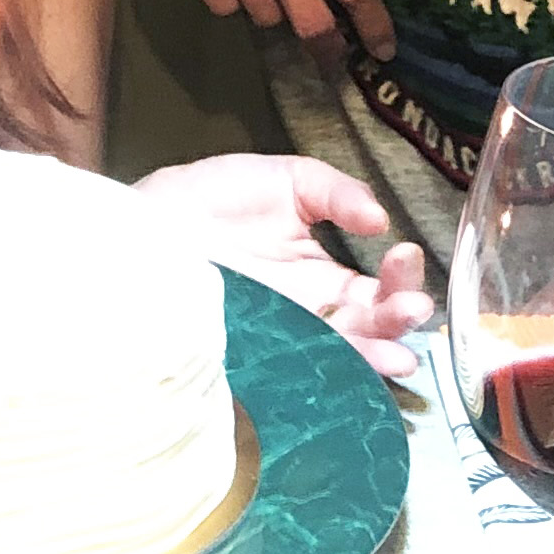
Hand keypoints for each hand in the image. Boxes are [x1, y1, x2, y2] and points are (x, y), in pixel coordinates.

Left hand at [132, 152, 433, 379]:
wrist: (142, 225)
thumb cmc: (205, 199)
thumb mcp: (281, 179)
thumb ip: (335, 191)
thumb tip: (380, 217)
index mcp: (320, 275)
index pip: (377, 289)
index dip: (400, 277)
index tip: (403, 252)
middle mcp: (310, 315)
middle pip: (371, 330)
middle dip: (400, 321)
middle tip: (411, 306)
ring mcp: (283, 338)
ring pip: (345, 358)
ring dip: (379, 355)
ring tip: (400, 352)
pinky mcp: (255, 354)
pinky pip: (300, 374)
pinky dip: (332, 375)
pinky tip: (358, 370)